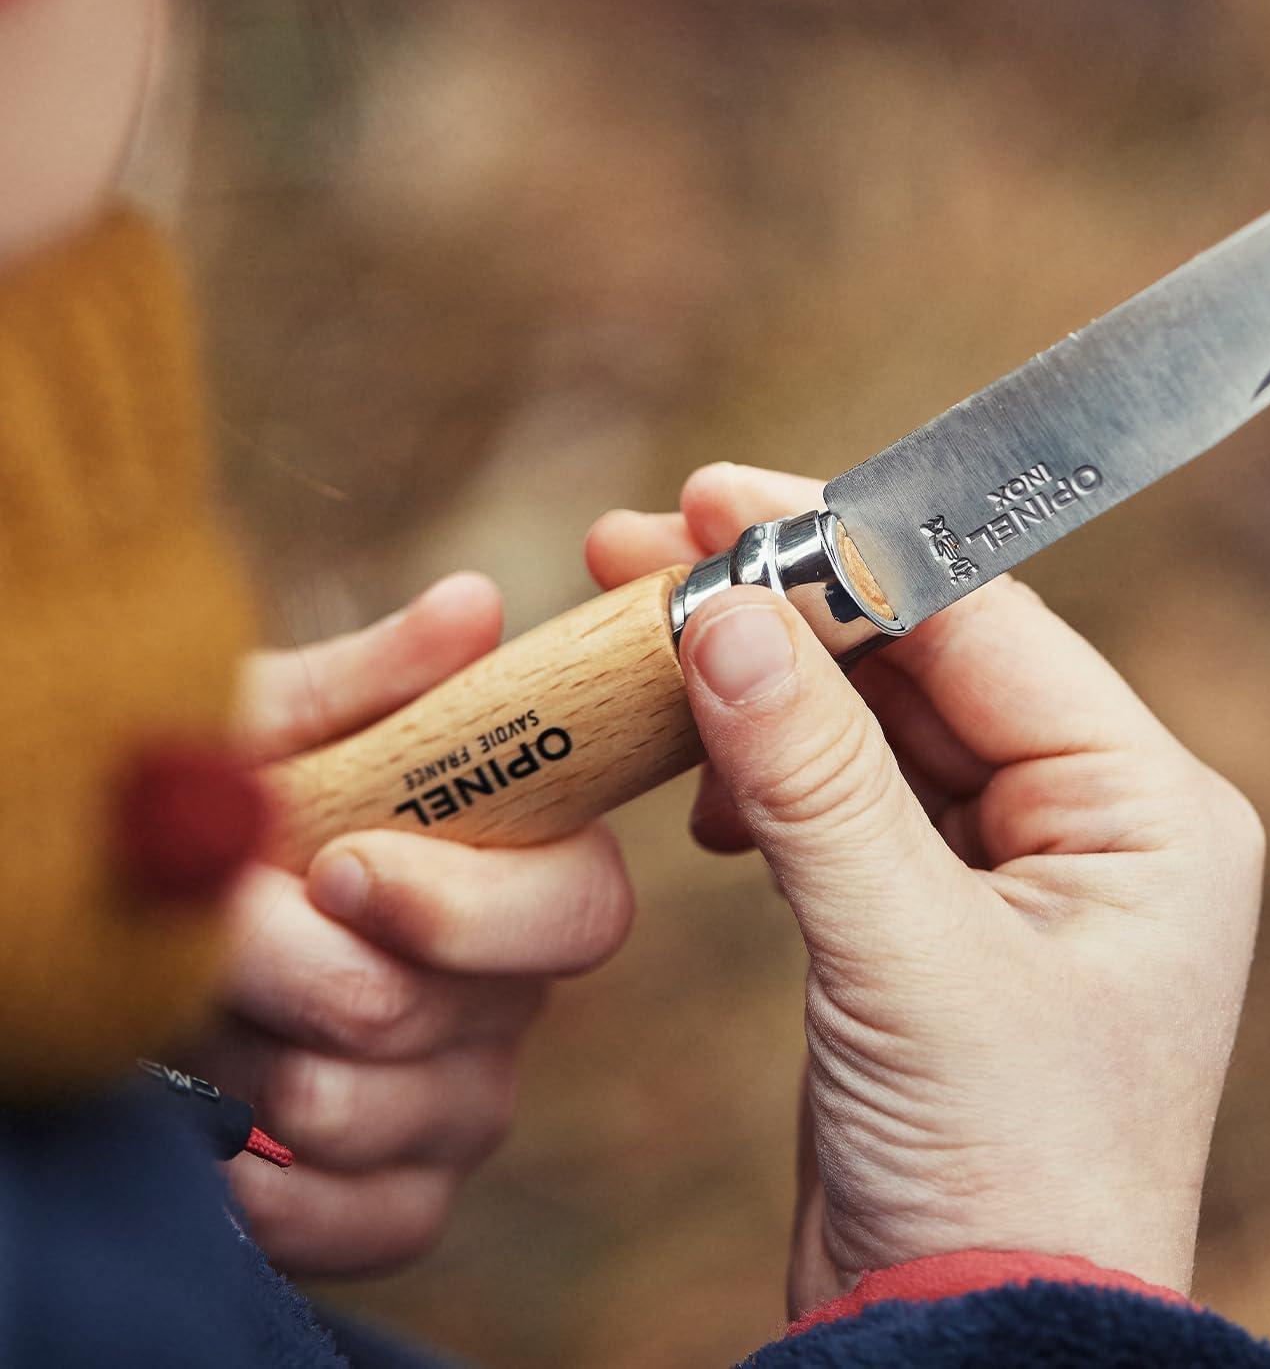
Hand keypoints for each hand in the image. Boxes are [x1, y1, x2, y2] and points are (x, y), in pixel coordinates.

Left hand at [186, 574, 633, 1275]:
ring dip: (258, 1062)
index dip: (467, 905)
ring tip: (199, 1009)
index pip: (581, 908)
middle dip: (301, 975)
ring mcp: (463, 1098)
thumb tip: (476, 604)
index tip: (342, 870)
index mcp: (507, 872)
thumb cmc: (208, 813)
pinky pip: (385, 1219)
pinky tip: (225, 1138)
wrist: (134, 937)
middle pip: (457, 1018)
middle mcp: (506, 991)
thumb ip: (373, 679)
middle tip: (218, 936)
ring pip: (399, 1115)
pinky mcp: (404, 1193)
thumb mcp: (268, 730)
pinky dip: (283, 1191)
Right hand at [588, 464, 1264, 1312]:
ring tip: (650, 641)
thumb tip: (720, 614)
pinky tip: (707, 781)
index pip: (984, 623)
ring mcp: (1010, 867)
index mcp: (1147, 808)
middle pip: (923, 659)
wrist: (969, 1347)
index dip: (847, 551)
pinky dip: (772, 774)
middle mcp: (1092, 820)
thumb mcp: (900, 958)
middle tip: (649, 549)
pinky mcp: (934, 915)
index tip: (720, 499)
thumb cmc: (994, 1175)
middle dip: (787, 607)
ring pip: (875, 724)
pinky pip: (849, 798)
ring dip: (767, 685)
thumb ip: (812, 778)